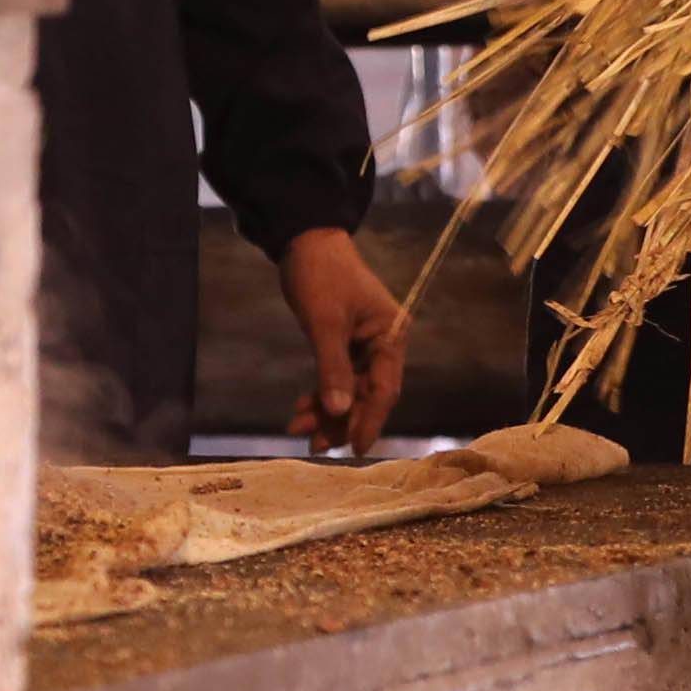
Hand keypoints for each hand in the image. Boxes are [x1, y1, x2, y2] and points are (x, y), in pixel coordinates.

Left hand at [280, 225, 408, 457]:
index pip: (385, 389)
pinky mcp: (346, 343)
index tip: (355, 448)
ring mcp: (365, 344)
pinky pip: (337, 377)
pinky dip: (321, 394)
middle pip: (366, 394)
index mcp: (391, 335)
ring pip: (349, 389)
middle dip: (341, 420)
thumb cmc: (320, 276)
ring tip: (299, 431)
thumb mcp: (324, 322)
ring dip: (327, 411)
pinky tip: (301, 410)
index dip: (369, 421)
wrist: (304, 241)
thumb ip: (332, 368)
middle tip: (315, 446)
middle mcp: (384, 343)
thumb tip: (338, 412)